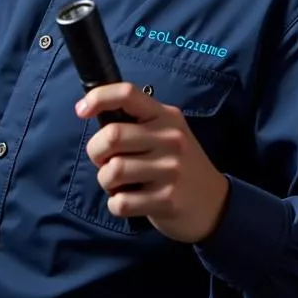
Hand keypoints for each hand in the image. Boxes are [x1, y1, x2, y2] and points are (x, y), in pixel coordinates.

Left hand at [77, 82, 229, 242]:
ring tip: (119, 183)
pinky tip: (130, 201)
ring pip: (112, 171)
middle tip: (103, 160)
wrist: (216, 204)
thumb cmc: (179, 164)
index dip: (98, 97)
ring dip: (106, 181)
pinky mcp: (167, 200)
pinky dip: (116, 203)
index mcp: (165, 116)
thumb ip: (137, 122)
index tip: (81, 110)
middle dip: (96, 151)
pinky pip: (121, 202)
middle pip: (111, 136)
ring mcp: (170, 170)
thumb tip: (91, 112)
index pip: (127, 93)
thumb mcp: (166, 133)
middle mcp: (169, 138)